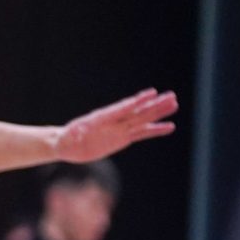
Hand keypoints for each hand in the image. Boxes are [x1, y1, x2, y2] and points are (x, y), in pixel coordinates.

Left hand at [54, 89, 178, 162]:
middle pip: (137, 112)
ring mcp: (120, 129)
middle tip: (171, 95)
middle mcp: (114, 122)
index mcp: (101, 119)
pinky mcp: (123, 138)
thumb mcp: (66, 139)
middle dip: (154, 104)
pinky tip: (169, 127)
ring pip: (143, 120)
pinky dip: (155, 130)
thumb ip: (74, 134)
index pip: (121, 109)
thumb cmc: (65, 141)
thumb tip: (77, 133)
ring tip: (174, 104)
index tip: (150, 93)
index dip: (135, 102)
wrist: (67, 145)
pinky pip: (142, 134)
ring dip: (158, 113)